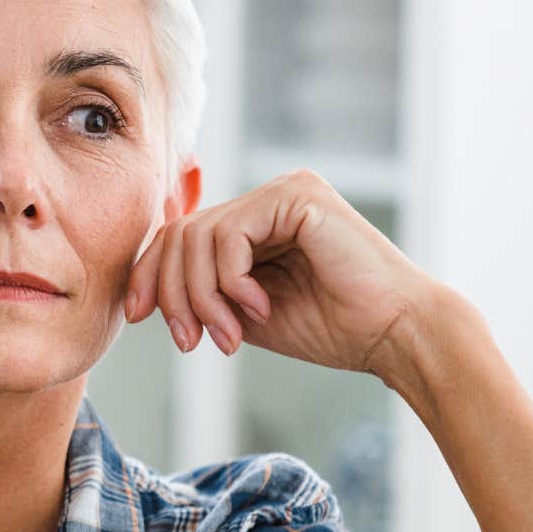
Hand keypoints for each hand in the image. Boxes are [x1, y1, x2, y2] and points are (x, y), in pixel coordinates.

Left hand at [122, 170, 441, 377]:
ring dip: (202, 297)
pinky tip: (259, 308)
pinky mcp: (298, 195)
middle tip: (189, 341)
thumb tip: (141, 288)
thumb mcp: (243, 311)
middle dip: (172, 293)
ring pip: (198, 236)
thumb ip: (204, 291)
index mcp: (257, 221)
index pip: (178, 235)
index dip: (149, 274)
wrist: (391, 335)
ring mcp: (284, 190)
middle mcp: (269, 197)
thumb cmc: (330, 329)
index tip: (141, 318)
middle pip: (180, 233)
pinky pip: (230, 234)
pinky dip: (230, 280)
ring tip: (229, 334)